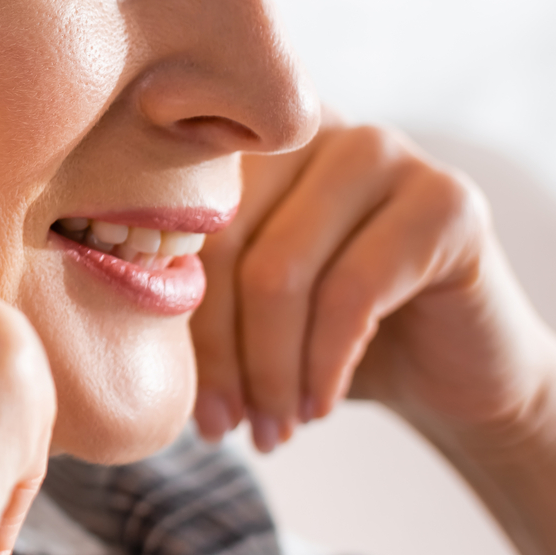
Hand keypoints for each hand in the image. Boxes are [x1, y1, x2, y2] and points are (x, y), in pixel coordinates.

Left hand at [190, 113, 555, 450]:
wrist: (453, 374)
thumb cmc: (323, 337)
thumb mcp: (237, 309)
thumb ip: (180, 289)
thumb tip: (101, 325)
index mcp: (245, 135)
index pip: (173, 211)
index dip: (167, 308)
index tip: (178, 394)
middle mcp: (310, 124)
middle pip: (222, 239)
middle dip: (217, 349)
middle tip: (222, 425)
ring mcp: (384, 150)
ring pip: (281, 270)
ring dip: (270, 369)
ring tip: (270, 429)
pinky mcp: (447, 201)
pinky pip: (353, 291)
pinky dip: (324, 364)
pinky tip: (319, 407)